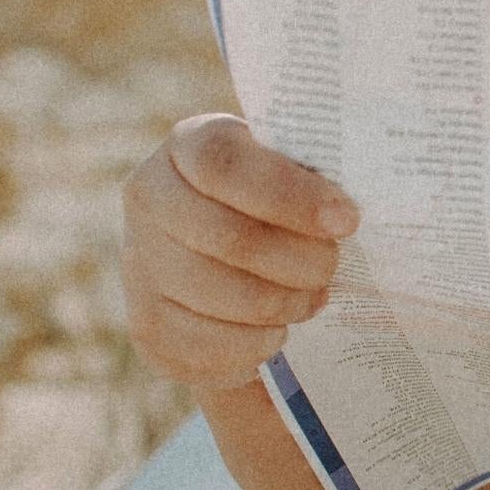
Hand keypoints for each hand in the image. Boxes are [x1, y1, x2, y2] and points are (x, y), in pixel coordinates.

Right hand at [119, 113, 358, 390]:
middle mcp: (150, 198)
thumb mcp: (293, 166)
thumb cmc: (280, 199)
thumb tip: (349, 214)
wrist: (227, 251)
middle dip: (299, 260)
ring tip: (314, 298)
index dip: (289, 195)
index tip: (346, 220)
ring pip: (223, 296)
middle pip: (230, 238)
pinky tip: (278, 330)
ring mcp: (139, 264)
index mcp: (190, 143)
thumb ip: (317, 172)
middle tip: (332, 267)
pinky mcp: (147, 326)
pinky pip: (209, 346)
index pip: (226, 164)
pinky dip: (257, 344)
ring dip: (284, 304)